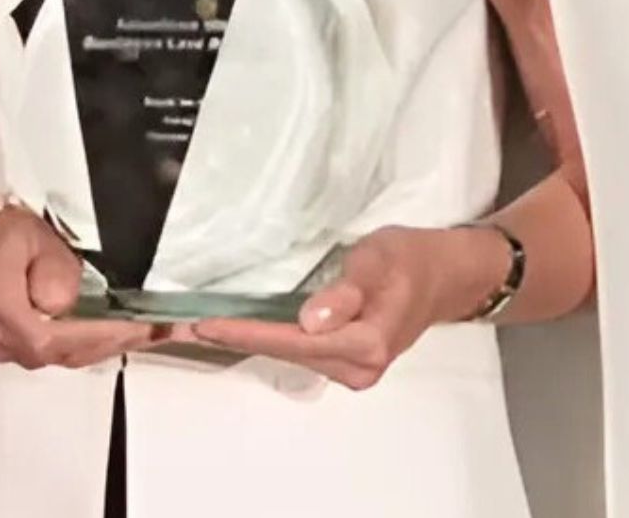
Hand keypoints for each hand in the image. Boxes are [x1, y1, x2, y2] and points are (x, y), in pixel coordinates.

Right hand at [0, 206, 168, 369]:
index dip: (104, 333)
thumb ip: (48, 265)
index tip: (148, 322)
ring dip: (113, 342)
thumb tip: (64, 301)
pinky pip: (64, 351)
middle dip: (120, 338)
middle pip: (69, 351)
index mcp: (1, 303)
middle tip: (166, 325)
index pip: (56, 335)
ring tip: (154, 328)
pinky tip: (124, 330)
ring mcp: (10, 348)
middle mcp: (4, 337)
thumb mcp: (24, 231)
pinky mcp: (21, 348)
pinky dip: (98, 342)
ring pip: (69, 355)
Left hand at [188, 226, 491, 389]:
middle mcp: (356, 367)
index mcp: (364, 343)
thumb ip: (345, 292)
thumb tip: (310, 321)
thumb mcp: (377, 260)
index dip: (244, 331)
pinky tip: (241, 328)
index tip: (204, 326)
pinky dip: (268, 338)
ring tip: (202, 326)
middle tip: (183, 326)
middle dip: (235, 338)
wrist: (445, 275)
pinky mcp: (348, 361)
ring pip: (289, 354)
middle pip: (283, 351)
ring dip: (247, 339)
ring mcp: (353, 369)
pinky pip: (299, 351)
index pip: (290, 339)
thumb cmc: (410, 258)